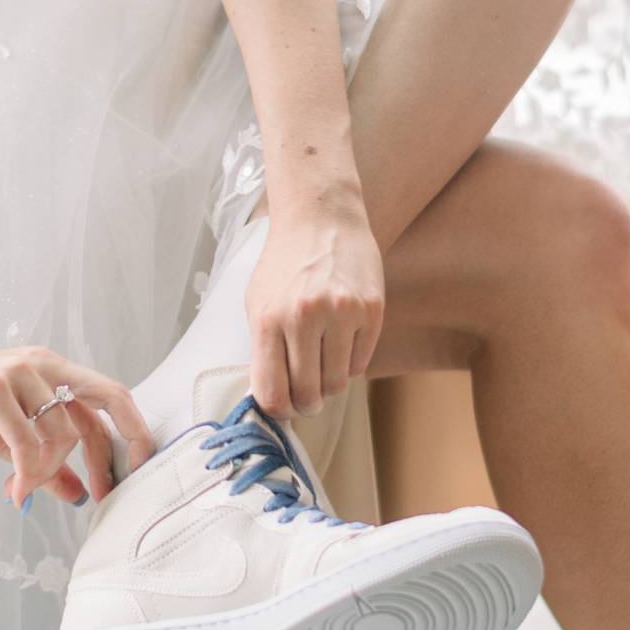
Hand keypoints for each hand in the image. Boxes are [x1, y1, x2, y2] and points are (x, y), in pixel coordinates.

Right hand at [0, 342, 157, 510]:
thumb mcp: (10, 441)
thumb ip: (47, 463)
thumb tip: (81, 494)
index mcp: (52, 370)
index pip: (112, 396)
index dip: (132, 433)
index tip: (136, 472)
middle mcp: (41, 365)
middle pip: (100, 411)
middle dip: (104, 461)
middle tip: (97, 495)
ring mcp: (18, 373)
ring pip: (61, 436)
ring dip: (47, 473)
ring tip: (23, 487)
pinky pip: (27, 443)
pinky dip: (27, 474)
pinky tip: (14, 491)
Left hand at [243, 200, 384, 421]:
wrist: (322, 218)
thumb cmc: (284, 264)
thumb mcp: (258, 302)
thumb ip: (263, 348)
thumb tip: (273, 396)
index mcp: (269, 318)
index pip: (272, 392)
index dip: (279, 411)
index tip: (284, 408)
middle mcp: (304, 317)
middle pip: (308, 394)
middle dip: (307, 405)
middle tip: (308, 400)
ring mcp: (341, 313)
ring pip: (337, 383)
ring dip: (329, 385)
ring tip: (323, 368)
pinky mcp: (371, 309)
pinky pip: (361, 362)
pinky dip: (350, 363)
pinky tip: (341, 345)